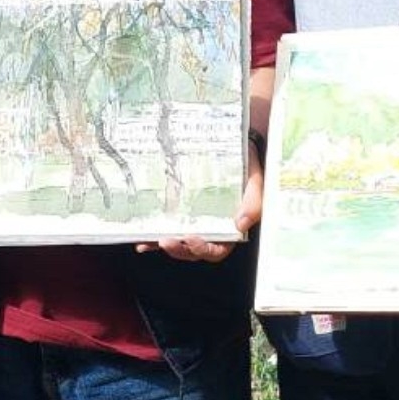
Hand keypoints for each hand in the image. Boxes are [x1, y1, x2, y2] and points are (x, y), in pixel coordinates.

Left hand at [143, 134, 262, 262]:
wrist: (239, 148)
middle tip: (165, 241)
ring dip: (162, 245)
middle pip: (193, 250)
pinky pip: (167, 226)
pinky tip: (142, 237)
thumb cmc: (249, 168)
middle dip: (179, 249)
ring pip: (178, 241)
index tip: (192, 239)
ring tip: (149, 241)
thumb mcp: (257, 183)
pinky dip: (154, 235)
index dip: (204, 249)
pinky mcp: (181, 211)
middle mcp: (211, 229)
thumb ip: (253, 203)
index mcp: (230, 230)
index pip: (217, 249)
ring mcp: (194, 221)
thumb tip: (240, 224)